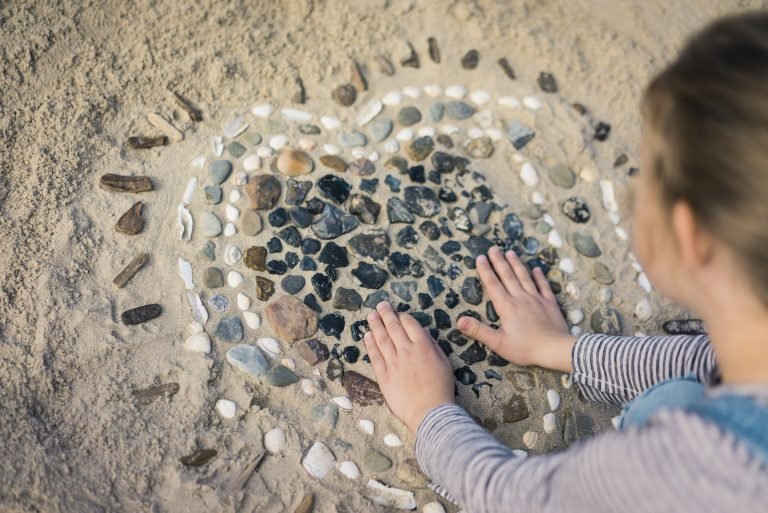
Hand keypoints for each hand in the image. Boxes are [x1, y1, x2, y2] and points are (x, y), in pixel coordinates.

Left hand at [364, 302, 454, 433]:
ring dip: (375, 325)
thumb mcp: (444, 363)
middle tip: (380, 305)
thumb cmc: (441, 389)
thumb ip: (433, 346)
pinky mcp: (384, 376)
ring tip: (371, 316)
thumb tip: (424, 332)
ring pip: (382, 339)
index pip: (410, 324)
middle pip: (393, 327)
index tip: (398, 313)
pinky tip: (367, 336)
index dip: (403, 317)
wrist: (430, 412)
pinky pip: (375, 357)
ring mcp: (393, 363)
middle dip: (386, 314)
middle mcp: (406, 351)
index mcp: (423, 346)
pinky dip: (370, 345)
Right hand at [457, 246, 575, 371]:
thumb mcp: (498, 343)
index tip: (480, 258)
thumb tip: (459, 321)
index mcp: (507, 307)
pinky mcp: (550, 304)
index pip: (493, 285)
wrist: (555, 349)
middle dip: (499, 261)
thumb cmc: (525, 349)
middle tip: (493, 248)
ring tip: (511, 252)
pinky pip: (544, 287)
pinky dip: (540, 277)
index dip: (486, 271)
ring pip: (524, 277)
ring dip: (517, 264)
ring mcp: (536, 299)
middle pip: (508, 276)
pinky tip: (537, 270)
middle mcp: (521, 298)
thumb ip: (478, 331)